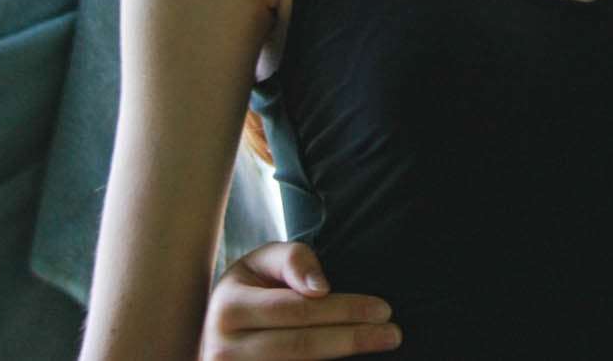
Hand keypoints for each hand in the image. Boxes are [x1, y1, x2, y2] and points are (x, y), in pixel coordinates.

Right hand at [201, 241, 399, 359]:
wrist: (218, 331)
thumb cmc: (251, 288)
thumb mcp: (264, 260)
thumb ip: (294, 261)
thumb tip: (321, 289)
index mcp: (228, 308)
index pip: (295, 310)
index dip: (342, 309)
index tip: (383, 309)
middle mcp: (224, 349)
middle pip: (300, 345)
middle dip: (352, 338)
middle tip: (394, 333)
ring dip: (342, 360)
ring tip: (381, 345)